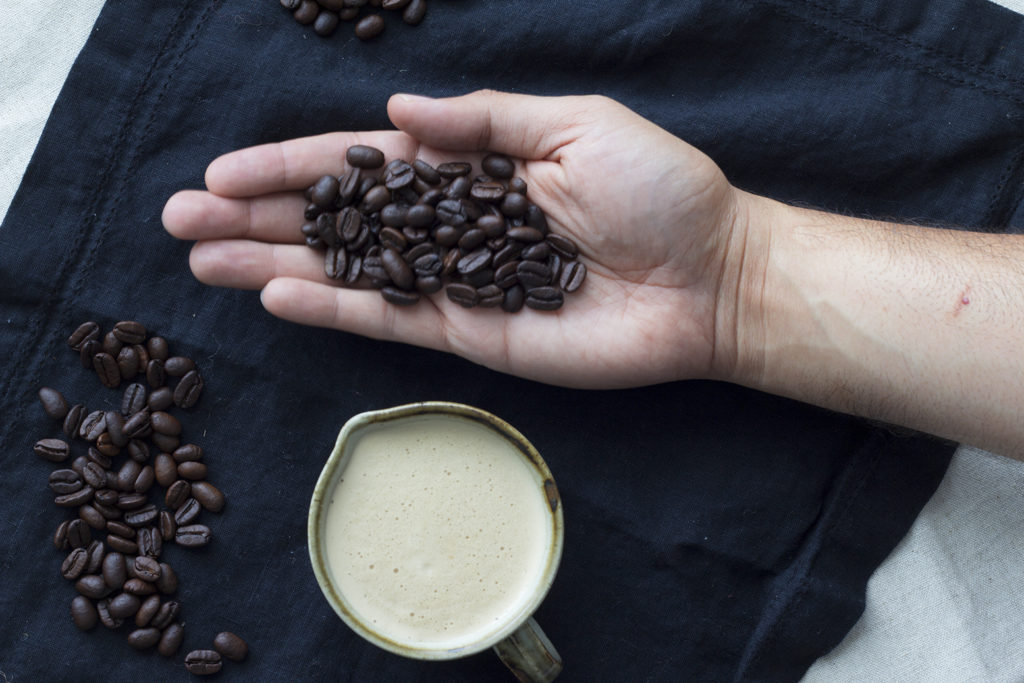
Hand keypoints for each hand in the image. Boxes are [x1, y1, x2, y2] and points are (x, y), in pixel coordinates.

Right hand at [162, 90, 748, 387]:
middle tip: (178, 219)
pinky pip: (391, 319)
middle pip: (337, 219)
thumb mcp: (573, 124)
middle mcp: (452, 225)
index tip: (222, 171)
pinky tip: (275, 293)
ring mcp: (457, 283)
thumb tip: (395, 112)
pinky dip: (333, 307)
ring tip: (201, 259)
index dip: (292, 165)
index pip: (363, 164)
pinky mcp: (473, 336)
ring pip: (347, 271)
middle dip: (258, 217)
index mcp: (472, 167)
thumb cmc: (660, 190)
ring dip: (273, 264)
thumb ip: (481, 120)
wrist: (712, 279)